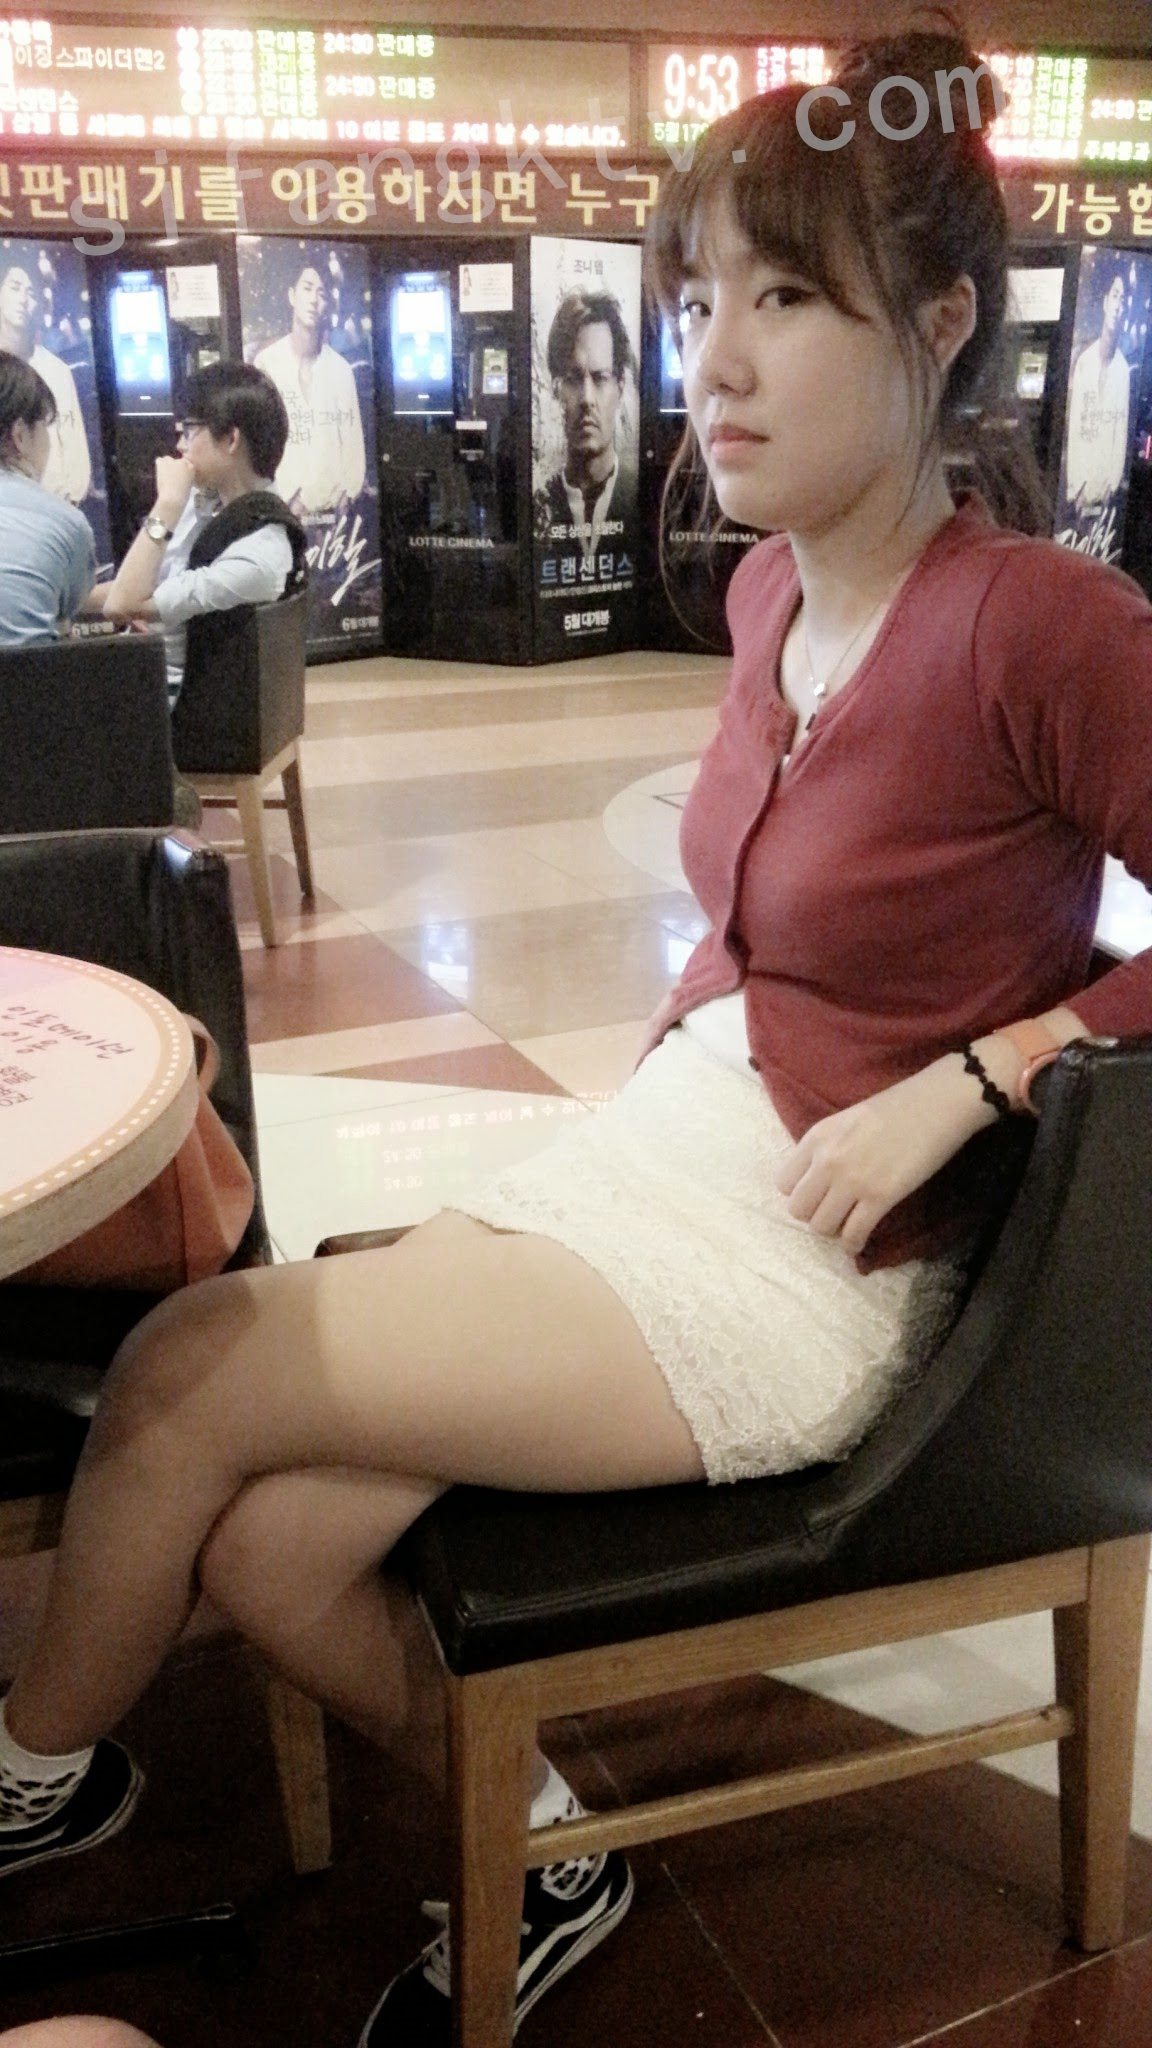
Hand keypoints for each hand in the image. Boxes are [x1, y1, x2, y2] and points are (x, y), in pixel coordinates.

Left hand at [152, 455, 193, 527]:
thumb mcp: (188, 485)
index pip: (186, 463)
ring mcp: (173, 461)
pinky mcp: (163, 463)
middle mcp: (183, 462)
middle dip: (174, 467)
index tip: (179, 477)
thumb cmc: (182, 496)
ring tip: (165, 476)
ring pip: (167, 459)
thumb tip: (177, 474)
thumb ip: (185, 477)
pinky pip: (159, 460)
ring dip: (166, 465)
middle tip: (172, 477)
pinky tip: (160, 474)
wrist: (173, 498)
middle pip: (177, 460)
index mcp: (192, 468)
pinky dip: (158, 465)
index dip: (181, 470)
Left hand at [774, 1057, 997, 1258]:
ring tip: (848, 1225)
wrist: (938, 1102)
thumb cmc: (898, 1106)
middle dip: (813, 1215)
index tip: (817, 1194)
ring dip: (833, 1230)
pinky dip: (853, 1244)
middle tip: (834, 1212)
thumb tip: (820, 1177)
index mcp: (817, 1137)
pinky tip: (859, 1242)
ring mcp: (852, 1180)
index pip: (783, 1182)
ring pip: (820, 1227)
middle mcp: (827, 1160)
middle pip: (798, 1209)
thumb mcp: (848, 1120)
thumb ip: (829, 1147)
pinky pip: (853, 1234)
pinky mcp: (880, 1197)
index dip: (799, 1192)